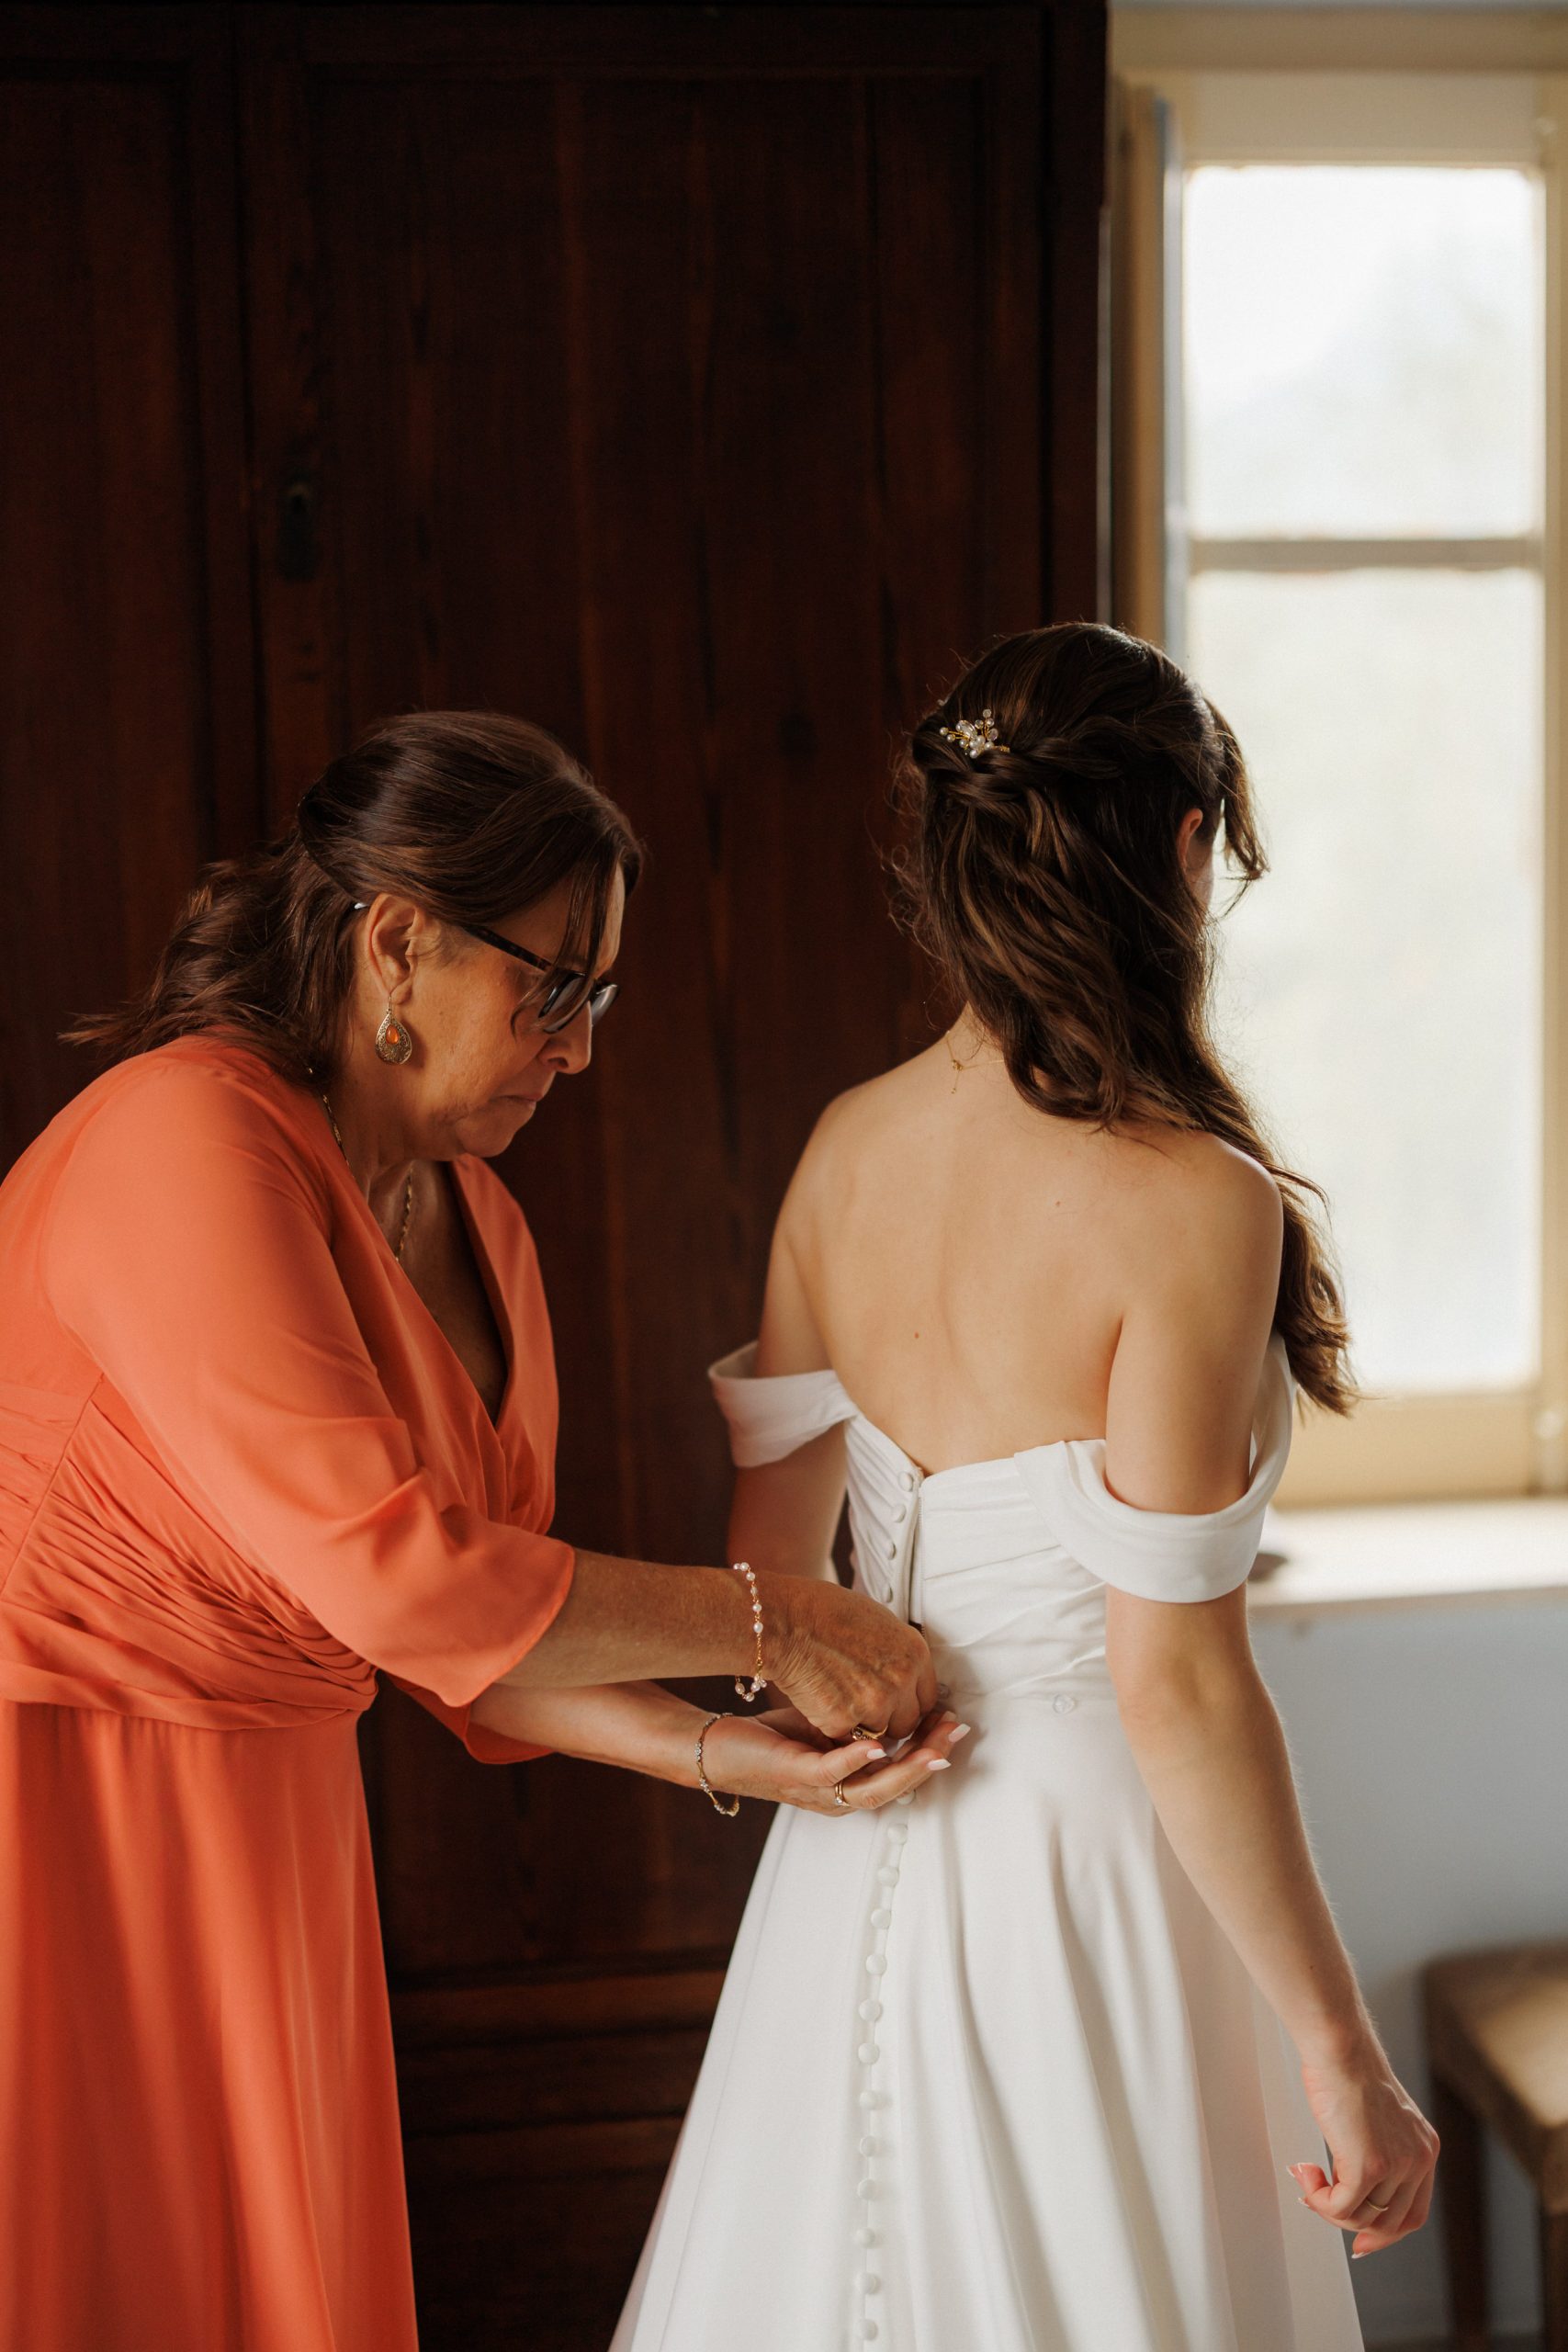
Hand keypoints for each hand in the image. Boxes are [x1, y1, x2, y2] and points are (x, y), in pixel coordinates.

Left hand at [704, 1703, 969, 1815]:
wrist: (718, 1749)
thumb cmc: (771, 1738)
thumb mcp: (823, 1726)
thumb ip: (855, 1720)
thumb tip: (889, 1689)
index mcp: (848, 1785)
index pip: (901, 1773)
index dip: (929, 1751)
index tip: (953, 1721)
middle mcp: (838, 1797)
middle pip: (898, 1786)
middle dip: (931, 1758)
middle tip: (956, 1731)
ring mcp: (818, 1791)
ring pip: (874, 1790)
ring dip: (907, 1767)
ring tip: (933, 1745)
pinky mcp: (796, 1776)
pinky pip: (832, 1775)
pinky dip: (857, 1760)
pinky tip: (877, 1745)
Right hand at [762, 1573, 936, 1741]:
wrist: (787, 1621)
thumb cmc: (824, 1613)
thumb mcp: (879, 1622)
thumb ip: (899, 1654)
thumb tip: (905, 1672)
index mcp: (914, 1653)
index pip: (928, 1699)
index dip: (908, 1704)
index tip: (896, 1706)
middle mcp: (901, 1681)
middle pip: (908, 1723)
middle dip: (889, 1720)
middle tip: (864, 1706)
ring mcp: (875, 1703)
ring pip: (880, 1735)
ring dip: (862, 1726)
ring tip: (839, 1698)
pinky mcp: (844, 1720)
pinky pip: (847, 1738)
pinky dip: (834, 1726)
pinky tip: (821, 1700)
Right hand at [1293, 2046, 1438, 2256]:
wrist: (1339, 2047)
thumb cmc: (1348, 2071)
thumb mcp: (1379, 2118)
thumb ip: (1379, 2151)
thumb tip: (1355, 2191)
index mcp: (1425, 2149)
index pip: (1414, 2213)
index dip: (1385, 2234)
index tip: (1361, 2241)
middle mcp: (1418, 2160)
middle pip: (1388, 2223)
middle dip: (1351, 2225)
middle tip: (1320, 2205)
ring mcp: (1396, 2165)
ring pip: (1361, 2218)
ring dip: (1328, 2207)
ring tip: (1310, 2180)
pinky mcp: (1369, 2166)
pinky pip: (1340, 2207)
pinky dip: (1318, 2198)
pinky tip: (1307, 2174)